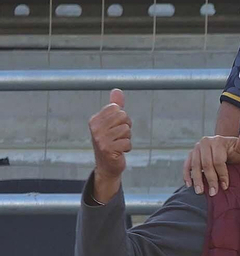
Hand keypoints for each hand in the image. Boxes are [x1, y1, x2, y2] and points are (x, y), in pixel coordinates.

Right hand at [89, 88, 132, 202]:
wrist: (107, 165)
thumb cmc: (111, 142)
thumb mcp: (112, 123)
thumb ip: (115, 106)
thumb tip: (117, 91)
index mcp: (95, 119)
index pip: (117, 108)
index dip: (123, 118)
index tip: (116, 127)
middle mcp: (95, 128)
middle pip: (123, 117)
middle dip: (126, 128)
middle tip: (119, 137)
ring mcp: (100, 139)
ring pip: (126, 130)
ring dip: (127, 139)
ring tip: (118, 144)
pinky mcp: (108, 149)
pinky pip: (127, 143)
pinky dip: (127, 148)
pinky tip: (119, 152)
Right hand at [183, 125, 239, 195]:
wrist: (226, 150)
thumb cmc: (235, 151)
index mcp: (217, 141)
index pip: (218, 161)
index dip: (222, 174)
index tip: (225, 186)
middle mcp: (204, 143)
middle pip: (206, 164)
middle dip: (210, 179)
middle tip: (213, 192)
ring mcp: (196, 148)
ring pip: (195, 165)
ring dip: (196, 179)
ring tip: (200, 191)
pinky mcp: (191, 154)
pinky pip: (187, 164)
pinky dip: (187, 174)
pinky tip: (188, 184)